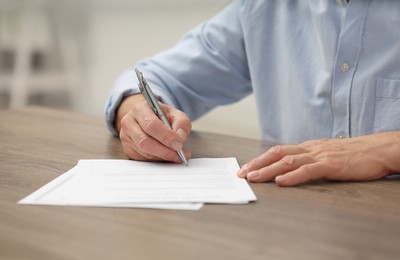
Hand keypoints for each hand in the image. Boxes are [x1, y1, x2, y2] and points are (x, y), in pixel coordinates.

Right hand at [116, 94, 191, 162]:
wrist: (146, 118)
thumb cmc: (161, 116)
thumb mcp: (174, 114)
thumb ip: (181, 123)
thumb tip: (180, 138)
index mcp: (140, 109)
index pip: (151, 125)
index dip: (166, 137)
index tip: (179, 145)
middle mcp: (129, 122)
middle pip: (145, 141)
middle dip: (165, 151)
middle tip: (179, 154)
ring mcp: (126, 137)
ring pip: (144, 152)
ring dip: (162, 156)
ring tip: (176, 155)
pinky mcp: (128, 149)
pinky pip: (143, 158)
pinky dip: (157, 159)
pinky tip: (165, 155)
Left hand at [237, 132, 399, 185]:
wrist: (378, 149)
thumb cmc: (354, 153)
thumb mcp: (327, 154)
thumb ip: (310, 159)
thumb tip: (293, 168)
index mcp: (308, 147)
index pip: (278, 151)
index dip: (261, 159)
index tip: (247, 168)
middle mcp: (310, 148)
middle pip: (277, 153)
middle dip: (257, 163)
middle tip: (242, 174)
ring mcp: (320, 155)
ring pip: (288, 161)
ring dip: (268, 170)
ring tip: (254, 178)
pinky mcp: (331, 164)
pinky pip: (308, 170)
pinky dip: (293, 176)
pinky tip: (281, 182)